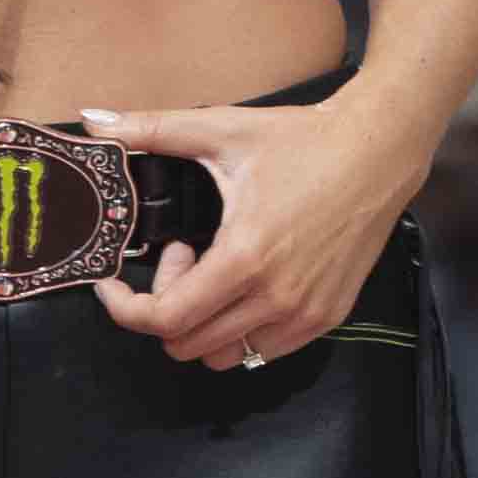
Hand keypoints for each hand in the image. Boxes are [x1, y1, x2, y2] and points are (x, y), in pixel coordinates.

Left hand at [82, 92, 428, 366]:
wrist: (382, 148)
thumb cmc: (305, 141)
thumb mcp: (223, 131)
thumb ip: (152, 129)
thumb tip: (95, 121)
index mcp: (244, 257)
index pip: (164, 319)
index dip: (125, 309)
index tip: (116, 286)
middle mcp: (276, 296)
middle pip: (185, 344)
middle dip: (166, 306)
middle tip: (183, 256)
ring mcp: (305, 312)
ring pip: (223, 357)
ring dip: (204, 324)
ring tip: (217, 272)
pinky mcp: (328, 315)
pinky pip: (263, 351)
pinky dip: (242, 329)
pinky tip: (250, 283)